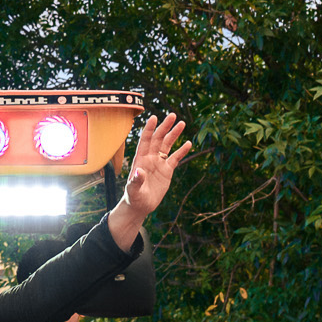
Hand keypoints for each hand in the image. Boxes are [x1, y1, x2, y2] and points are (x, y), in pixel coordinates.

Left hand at [107, 114, 192, 248]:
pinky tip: (188, 143)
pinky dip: (181, 151)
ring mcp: (159, 163)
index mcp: (140, 159)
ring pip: (167, 145)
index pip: (145, 140)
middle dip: (165, 127)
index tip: (154, 117)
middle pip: (158, 139)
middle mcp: (150, 158)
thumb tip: (139, 172)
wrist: (140, 206)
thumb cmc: (134, 197)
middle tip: (173, 115)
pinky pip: (175, 158)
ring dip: (174, 134)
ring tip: (182, 123)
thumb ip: (136, 180)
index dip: (149, 129)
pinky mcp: (167, 171)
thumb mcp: (133, 190)